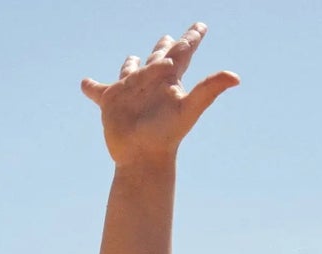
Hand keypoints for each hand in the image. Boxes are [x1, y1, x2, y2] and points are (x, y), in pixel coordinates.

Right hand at [82, 22, 238, 166]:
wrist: (142, 157)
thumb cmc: (166, 135)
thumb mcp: (189, 108)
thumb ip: (210, 89)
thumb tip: (236, 77)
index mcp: (169, 81)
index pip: (183, 53)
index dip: (193, 38)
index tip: (201, 27)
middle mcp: (151, 83)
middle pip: (159, 58)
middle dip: (164, 47)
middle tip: (169, 38)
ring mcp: (130, 92)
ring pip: (131, 71)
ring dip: (132, 64)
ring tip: (133, 58)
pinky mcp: (111, 103)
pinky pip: (99, 92)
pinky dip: (91, 88)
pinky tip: (85, 83)